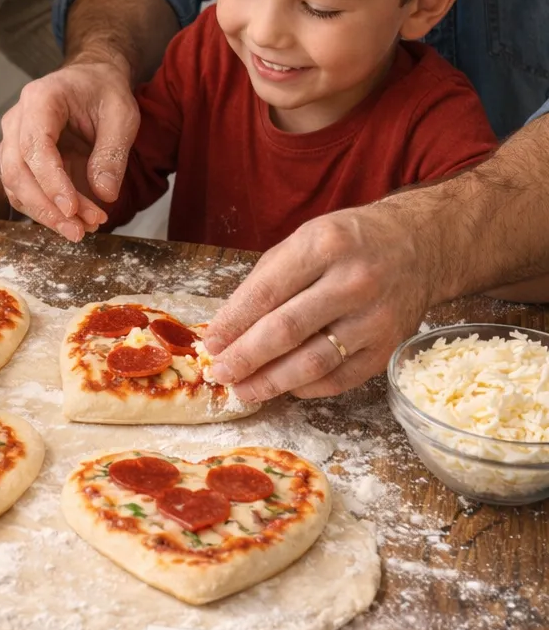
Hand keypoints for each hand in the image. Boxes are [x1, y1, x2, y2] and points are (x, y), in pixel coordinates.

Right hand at [0, 60, 138, 240]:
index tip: (74, 210)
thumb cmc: (104, 90)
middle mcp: (17, 118)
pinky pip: (23, 190)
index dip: (51, 183)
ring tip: (83, 229)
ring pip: (15, 186)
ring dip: (46, 214)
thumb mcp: (122, 115)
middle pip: (17, 172)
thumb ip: (112, 153)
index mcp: (40, 99)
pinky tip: (74, 220)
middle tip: (81, 230)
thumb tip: (105, 195)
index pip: (35, 147)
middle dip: (47, 207)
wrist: (91, 79)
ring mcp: (13, 139)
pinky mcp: (19, 158)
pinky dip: (46, 210)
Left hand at [199, 198, 441, 401]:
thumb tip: (228, 326)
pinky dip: (306, 387)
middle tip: (220, 373)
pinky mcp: (387, 347)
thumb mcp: (305, 240)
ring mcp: (375, 318)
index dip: (234, 323)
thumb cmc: (350, 242)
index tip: (211, 343)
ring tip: (244, 389)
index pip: (267, 292)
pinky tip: (284, 386)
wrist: (418, 246)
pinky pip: (339, 379)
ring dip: (271, 381)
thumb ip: (267, 280)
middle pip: (287, 330)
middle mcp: (353, 282)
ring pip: (313, 362)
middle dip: (246, 357)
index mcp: (325, 245)